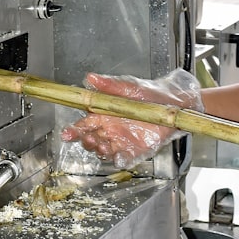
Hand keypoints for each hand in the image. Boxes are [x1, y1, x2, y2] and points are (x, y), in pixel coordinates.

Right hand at [60, 69, 202, 168]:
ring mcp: (122, 141)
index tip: (67, 134)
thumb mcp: (127, 87)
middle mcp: (110, 130)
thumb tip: (90, 78)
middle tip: (91, 139)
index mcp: (104, 115)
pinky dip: (120, 160)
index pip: (84, 125)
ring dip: (101, 151)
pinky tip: (119, 158)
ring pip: (104, 151)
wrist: (170, 104)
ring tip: (105, 147)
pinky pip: (124, 159)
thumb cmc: (147, 94)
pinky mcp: (135, 150)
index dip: (74, 130)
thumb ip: (108, 85)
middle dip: (87, 142)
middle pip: (91, 140)